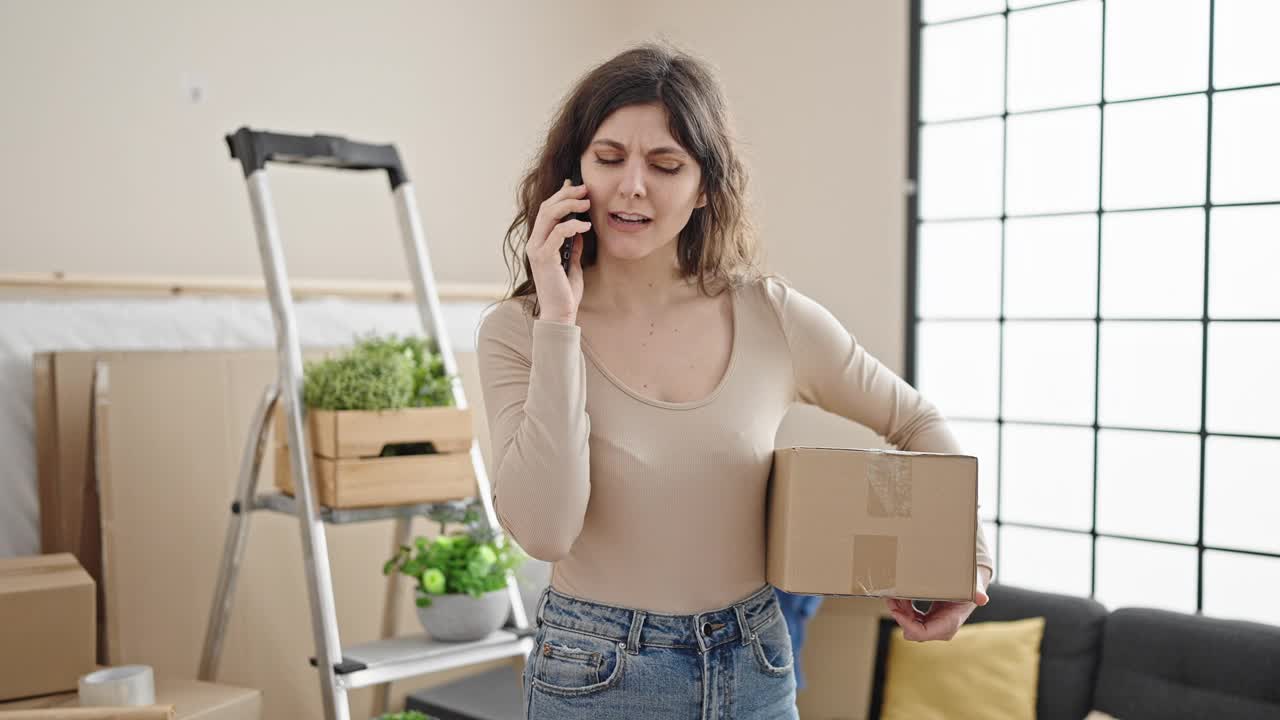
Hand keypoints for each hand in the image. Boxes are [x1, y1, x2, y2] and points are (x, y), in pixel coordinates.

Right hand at [528, 178, 590, 323]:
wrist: (560, 313)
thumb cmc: (565, 292)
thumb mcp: (572, 264)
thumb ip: (572, 246)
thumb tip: (579, 230)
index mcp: (539, 243)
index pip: (546, 211)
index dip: (559, 195)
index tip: (575, 185)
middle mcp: (534, 243)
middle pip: (546, 208)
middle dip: (566, 195)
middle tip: (585, 189)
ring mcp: (536, 249)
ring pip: (548, 215)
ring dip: (569, 205)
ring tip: (587, 202)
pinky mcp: (544, 257)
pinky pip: (557, 233)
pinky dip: (572, 226)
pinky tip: (586, 226)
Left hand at [884, 566, 991, 641]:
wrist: (971, 591)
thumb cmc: (971, 589)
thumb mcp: (973, 589)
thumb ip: (978, 593)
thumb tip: (983, 598)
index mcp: (948, 625)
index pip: (922, 633)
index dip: (906, 624)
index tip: (896, 610)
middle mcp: (940, 630)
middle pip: (912, 630)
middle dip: (900, 616)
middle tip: (892, 598)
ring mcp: (933, 627)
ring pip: (909, 625)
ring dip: (900, 611)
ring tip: (894, 595)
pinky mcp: (928, 621)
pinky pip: (911, 619)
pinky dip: (904, 608)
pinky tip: (901, 596)